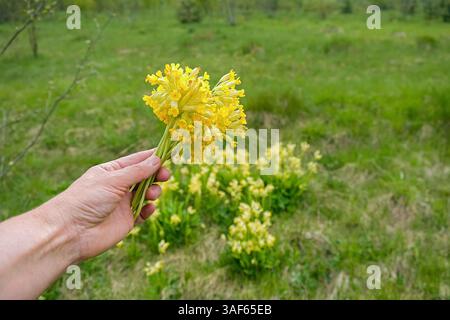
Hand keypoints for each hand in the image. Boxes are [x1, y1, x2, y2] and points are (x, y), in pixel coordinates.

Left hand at [48, 149, 169, 260]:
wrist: (70, 233)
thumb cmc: (86, 200)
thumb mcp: (113, 180)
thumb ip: (137, 171)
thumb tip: (157, 158)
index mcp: (111, 172)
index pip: (136, 160)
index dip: (152, 156)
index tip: (169, 152)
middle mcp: (118, 186)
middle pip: (144, 177)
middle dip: (156, 174)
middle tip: (166, 175)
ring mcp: (122, 204)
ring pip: (146, 193)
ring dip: (153, 191)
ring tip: (153, 194)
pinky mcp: (126, 221)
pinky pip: (144, 212)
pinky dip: (149, 209)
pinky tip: (149, 209)